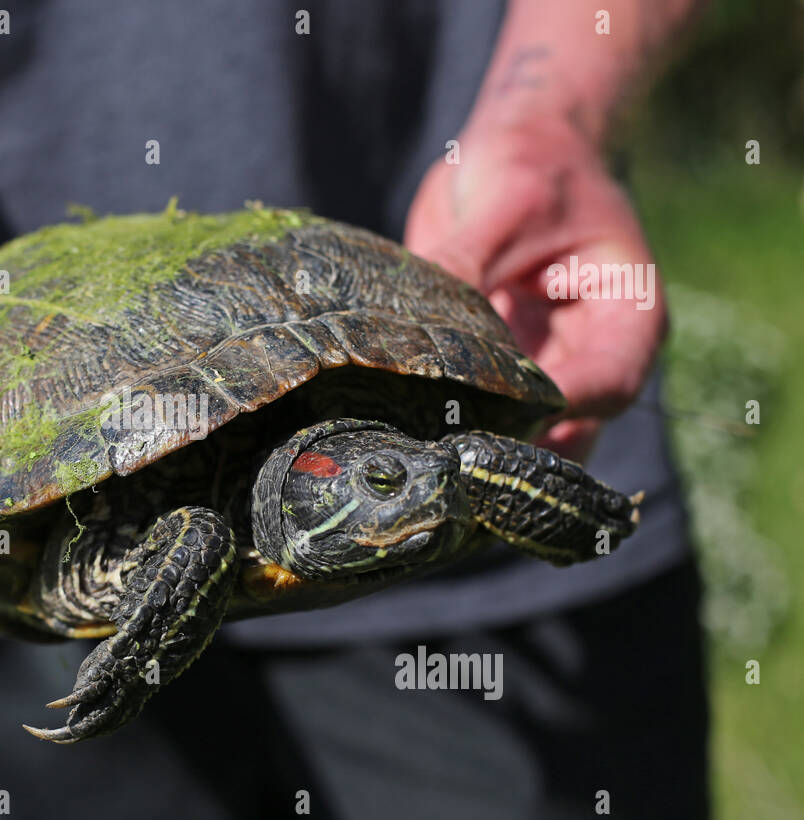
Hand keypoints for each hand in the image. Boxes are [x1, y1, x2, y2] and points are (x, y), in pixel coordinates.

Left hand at [405, 116, 665, 459]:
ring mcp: (541, 371)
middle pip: (566, 432)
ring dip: (475, 445)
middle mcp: (589, 357)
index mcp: (627, 317)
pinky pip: (472, 412)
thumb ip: (466, 263)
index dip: (558, 407)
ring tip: (423, 454)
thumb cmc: (532, 164)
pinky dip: (443, 423)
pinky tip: (404, 431)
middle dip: (515, 448)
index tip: (500, 413)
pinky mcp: (494, 372)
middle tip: (454, 459)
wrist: (510, 149)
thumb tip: (414, 326)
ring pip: (520, 437)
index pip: (608, 385)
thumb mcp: (508, 202)